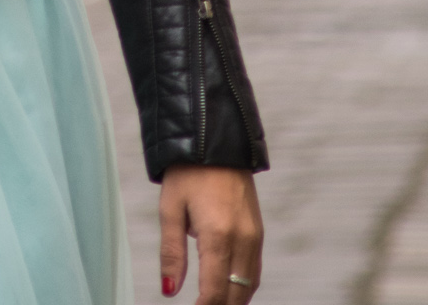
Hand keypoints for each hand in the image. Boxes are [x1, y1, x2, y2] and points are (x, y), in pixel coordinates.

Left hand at [159, 165, 262, 301]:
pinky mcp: (258, 231)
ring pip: (249, 286)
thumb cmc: (187, 172)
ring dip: (233, 301)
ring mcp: (254, 236)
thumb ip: (172, 254)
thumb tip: (169, 290)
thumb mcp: (170, 209)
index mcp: (218, 235)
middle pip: (236, 296)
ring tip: (211, 302)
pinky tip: (227, 290)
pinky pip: (254, 271)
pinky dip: (243, 287)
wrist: (214, 139)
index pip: (215, 292)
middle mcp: (242, 239)